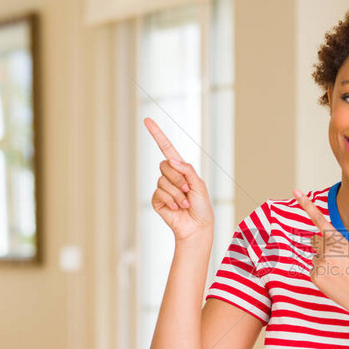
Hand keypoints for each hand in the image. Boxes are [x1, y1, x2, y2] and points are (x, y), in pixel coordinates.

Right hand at [145, 118, 213, 241]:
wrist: (197, 227)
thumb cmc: (202, 206)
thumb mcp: (199, 185)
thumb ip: (187, 170)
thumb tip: (172, 160)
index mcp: (181, 169)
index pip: (167, 148)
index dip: (157, 135)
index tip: (147, 120)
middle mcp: (170, 176)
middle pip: (165, 165)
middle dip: (178, 178)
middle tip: (188, 191)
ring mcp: (162, 188)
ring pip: (163, 180)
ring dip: (177, 193)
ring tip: (184, 203)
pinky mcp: (157, 200)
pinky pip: (159, 193)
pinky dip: (170, 200)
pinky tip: (176, 208)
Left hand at [293, 189, 348, 318]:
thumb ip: (333, 244)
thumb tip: (315, 244)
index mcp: (338, 239)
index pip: (319, 219)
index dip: (306, 204)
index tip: (295, 191)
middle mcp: (326, 248)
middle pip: (314, 240)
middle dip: (322, 246)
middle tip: (338, 260)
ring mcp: (319, 262)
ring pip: (315, 256)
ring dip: (324, 262)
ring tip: (340, 273)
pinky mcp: (314, 275)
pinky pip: (314, 269)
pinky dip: (322, 274)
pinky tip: (334, 281)